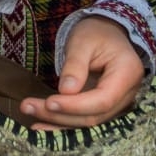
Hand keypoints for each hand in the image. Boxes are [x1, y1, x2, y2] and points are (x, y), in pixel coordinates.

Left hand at [19, 16, 144, 129]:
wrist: (107, 32)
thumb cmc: (96, 32)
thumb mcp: (83, 40)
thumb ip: (75, 65)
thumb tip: (65, 92)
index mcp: (127, 74)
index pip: (102, 100)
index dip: (75, 106)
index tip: (49, 102)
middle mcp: (126, 95)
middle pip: (93, 115)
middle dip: (60, 114)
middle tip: (28, 106)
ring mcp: (116, 104)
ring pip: (87, 122)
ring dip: (57, 121)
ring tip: (29, 113)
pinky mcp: (102, 107)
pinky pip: (83, 118)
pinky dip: (62, 121)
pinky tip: (41, 123)